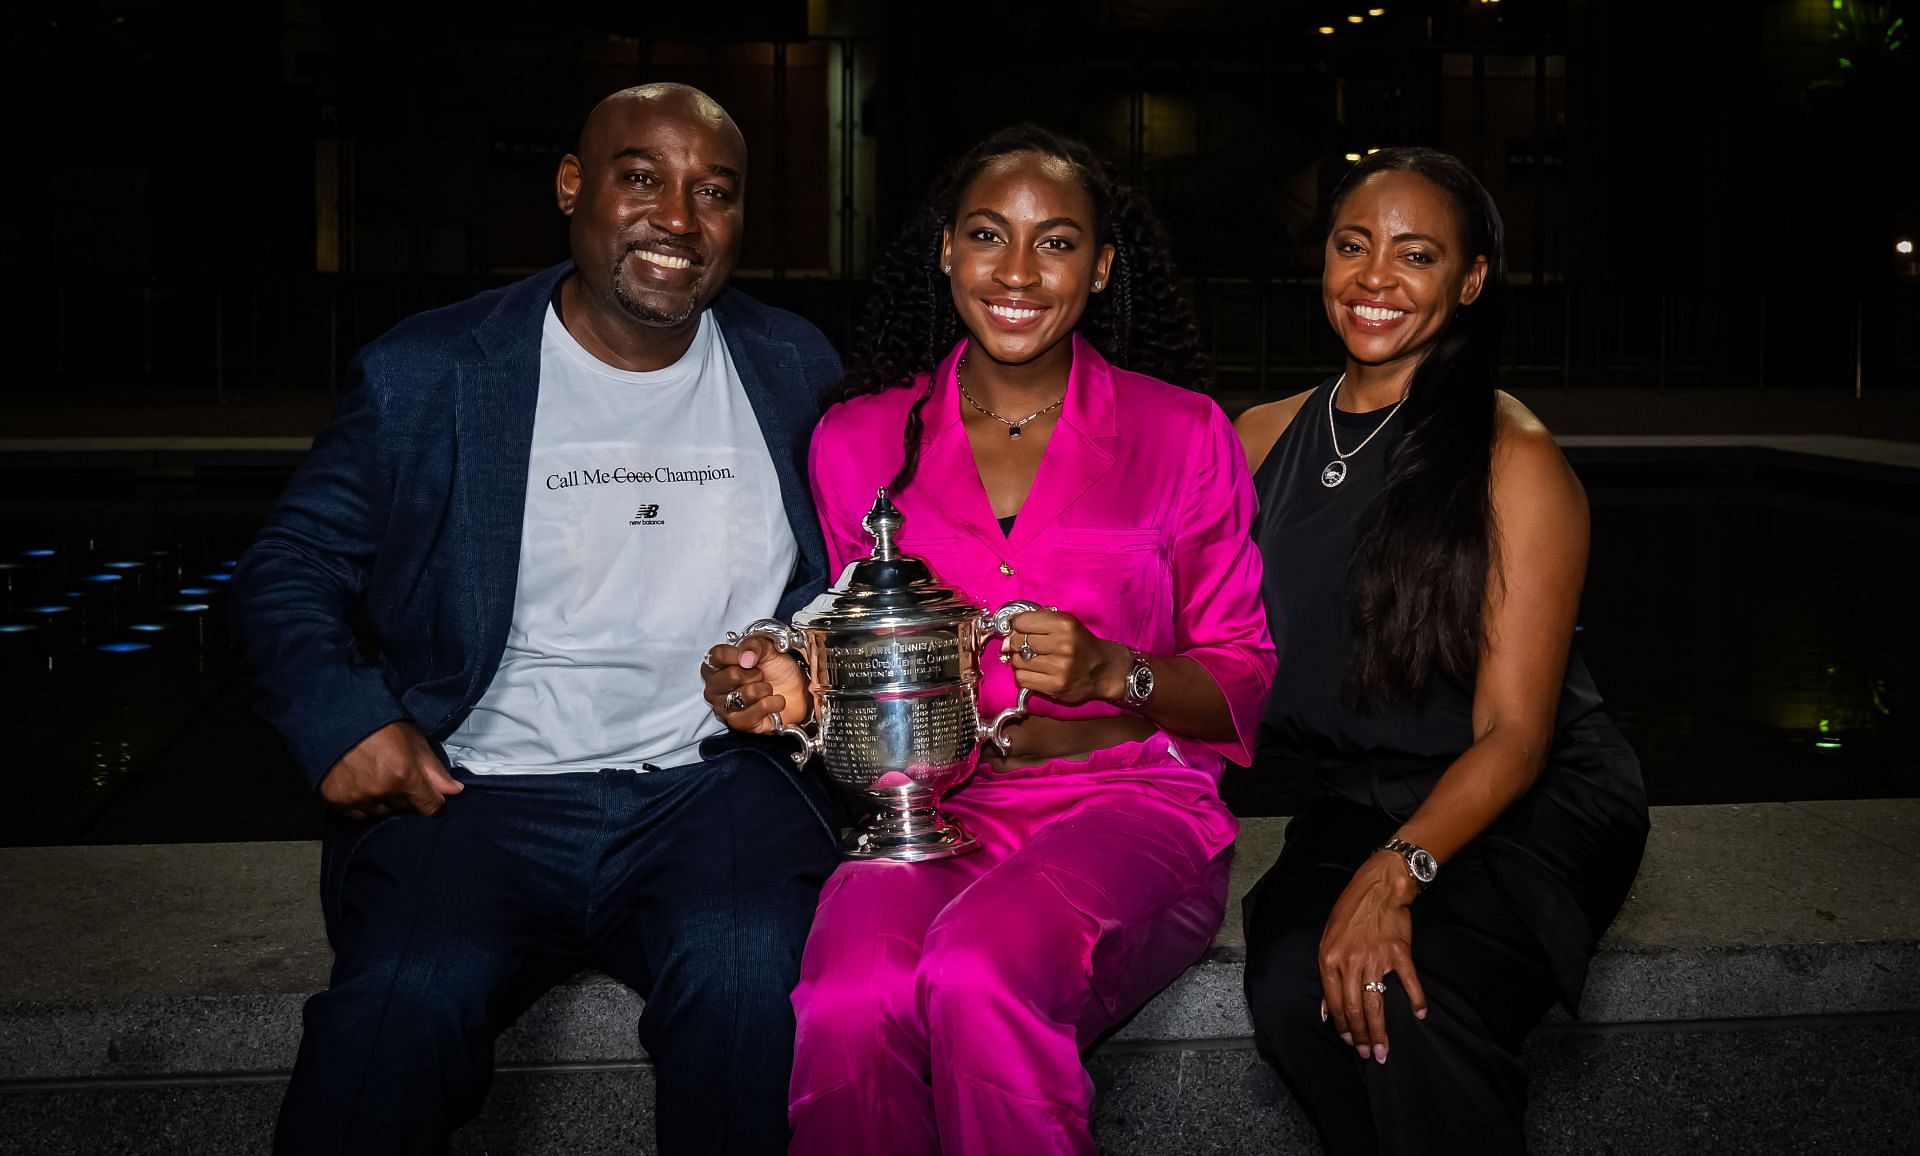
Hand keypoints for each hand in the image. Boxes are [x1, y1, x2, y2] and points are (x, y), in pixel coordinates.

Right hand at [319, 721, 463, 819]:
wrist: (335, 717)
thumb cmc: (378, 724)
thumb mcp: (414, 741)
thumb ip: (434, 770)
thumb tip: (455, 790)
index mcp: (404, 776)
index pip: (430, 807)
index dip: (432, 799)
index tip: (427, 791)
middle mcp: (381, 792)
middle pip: (406, 809)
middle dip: (407, 795)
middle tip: (397, 772)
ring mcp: (357, 798)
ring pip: (382, 813)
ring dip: (385, 801)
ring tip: (377, 776)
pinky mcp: (336, 801)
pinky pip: (358, 814)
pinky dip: (363, 804)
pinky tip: (361, 783)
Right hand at [702, 635, 808, 733]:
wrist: (796, 691)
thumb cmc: (777, 669)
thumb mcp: (768, 648)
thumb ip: (754, 645)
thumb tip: (745, 658)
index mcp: (715, 666)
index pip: (717, 655)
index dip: (738, 654)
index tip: (752, 658)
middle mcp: (714, 688)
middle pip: (733, 675)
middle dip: (755, 673)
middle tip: (761, 675)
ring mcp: (724, 708)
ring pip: (746, 694)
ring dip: (765, 689)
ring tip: (767, 688)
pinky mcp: (739, 724)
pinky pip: (756, 711)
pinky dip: (772, 704)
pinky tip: (774, 701)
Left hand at [1002, 609, 1129, 705]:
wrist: (1105, 670)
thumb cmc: (1081, 644)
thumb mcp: (1066, 623)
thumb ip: (1039, 622)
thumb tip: (1007, 635)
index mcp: (1064, 624)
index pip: (1022, 622)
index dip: (1017, 625)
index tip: (1020, 629)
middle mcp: (1062, 645)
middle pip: (1018, 641)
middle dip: (1017, 643)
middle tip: (1026, 646)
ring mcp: (1059, 667)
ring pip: (1018, 661)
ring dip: (1020, 660)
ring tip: (1033, 659)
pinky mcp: (1055, 686)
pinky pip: (1022, 679)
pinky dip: (1024, 675)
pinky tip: (1035, 672)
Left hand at [1318, 851, 1427, 1063]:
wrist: (1377, 888)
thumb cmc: (1350, 913)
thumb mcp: (1328, 940)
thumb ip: (1328, 974)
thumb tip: (1327, 1010)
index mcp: (1330, 959)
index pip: (1335, 1002)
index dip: (1343, 1026)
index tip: (1349, 1041)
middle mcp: (1351, 962)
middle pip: (1355, 1008)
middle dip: (1361, 1036)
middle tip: (1368, 1054)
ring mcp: (1376, 959)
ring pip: (1376, 1003)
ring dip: (1380, 1030)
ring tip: (1383, 1049)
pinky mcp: (1399, 954)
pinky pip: (1409, 983)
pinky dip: (1416, 1001)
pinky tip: (1420, 1015)